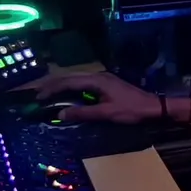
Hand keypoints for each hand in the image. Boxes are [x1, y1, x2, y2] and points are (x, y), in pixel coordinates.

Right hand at [34, 72, 158, 124]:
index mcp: (97, 80)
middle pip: (70, 77)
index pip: (68, 81)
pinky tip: (67, 95)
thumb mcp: (106, 113)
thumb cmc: (131, 110)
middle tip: (38, 95)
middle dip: (53, 85)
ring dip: (61, 86)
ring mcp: (102, 79)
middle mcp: (98, 76)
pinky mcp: (106, 84)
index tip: (38, 96)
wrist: (153, 107)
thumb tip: (60, 114)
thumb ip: (83, 113)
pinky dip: (71, 89)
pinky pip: (83, 84)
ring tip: (48, 94)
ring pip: (76, 79)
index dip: (52, 88)